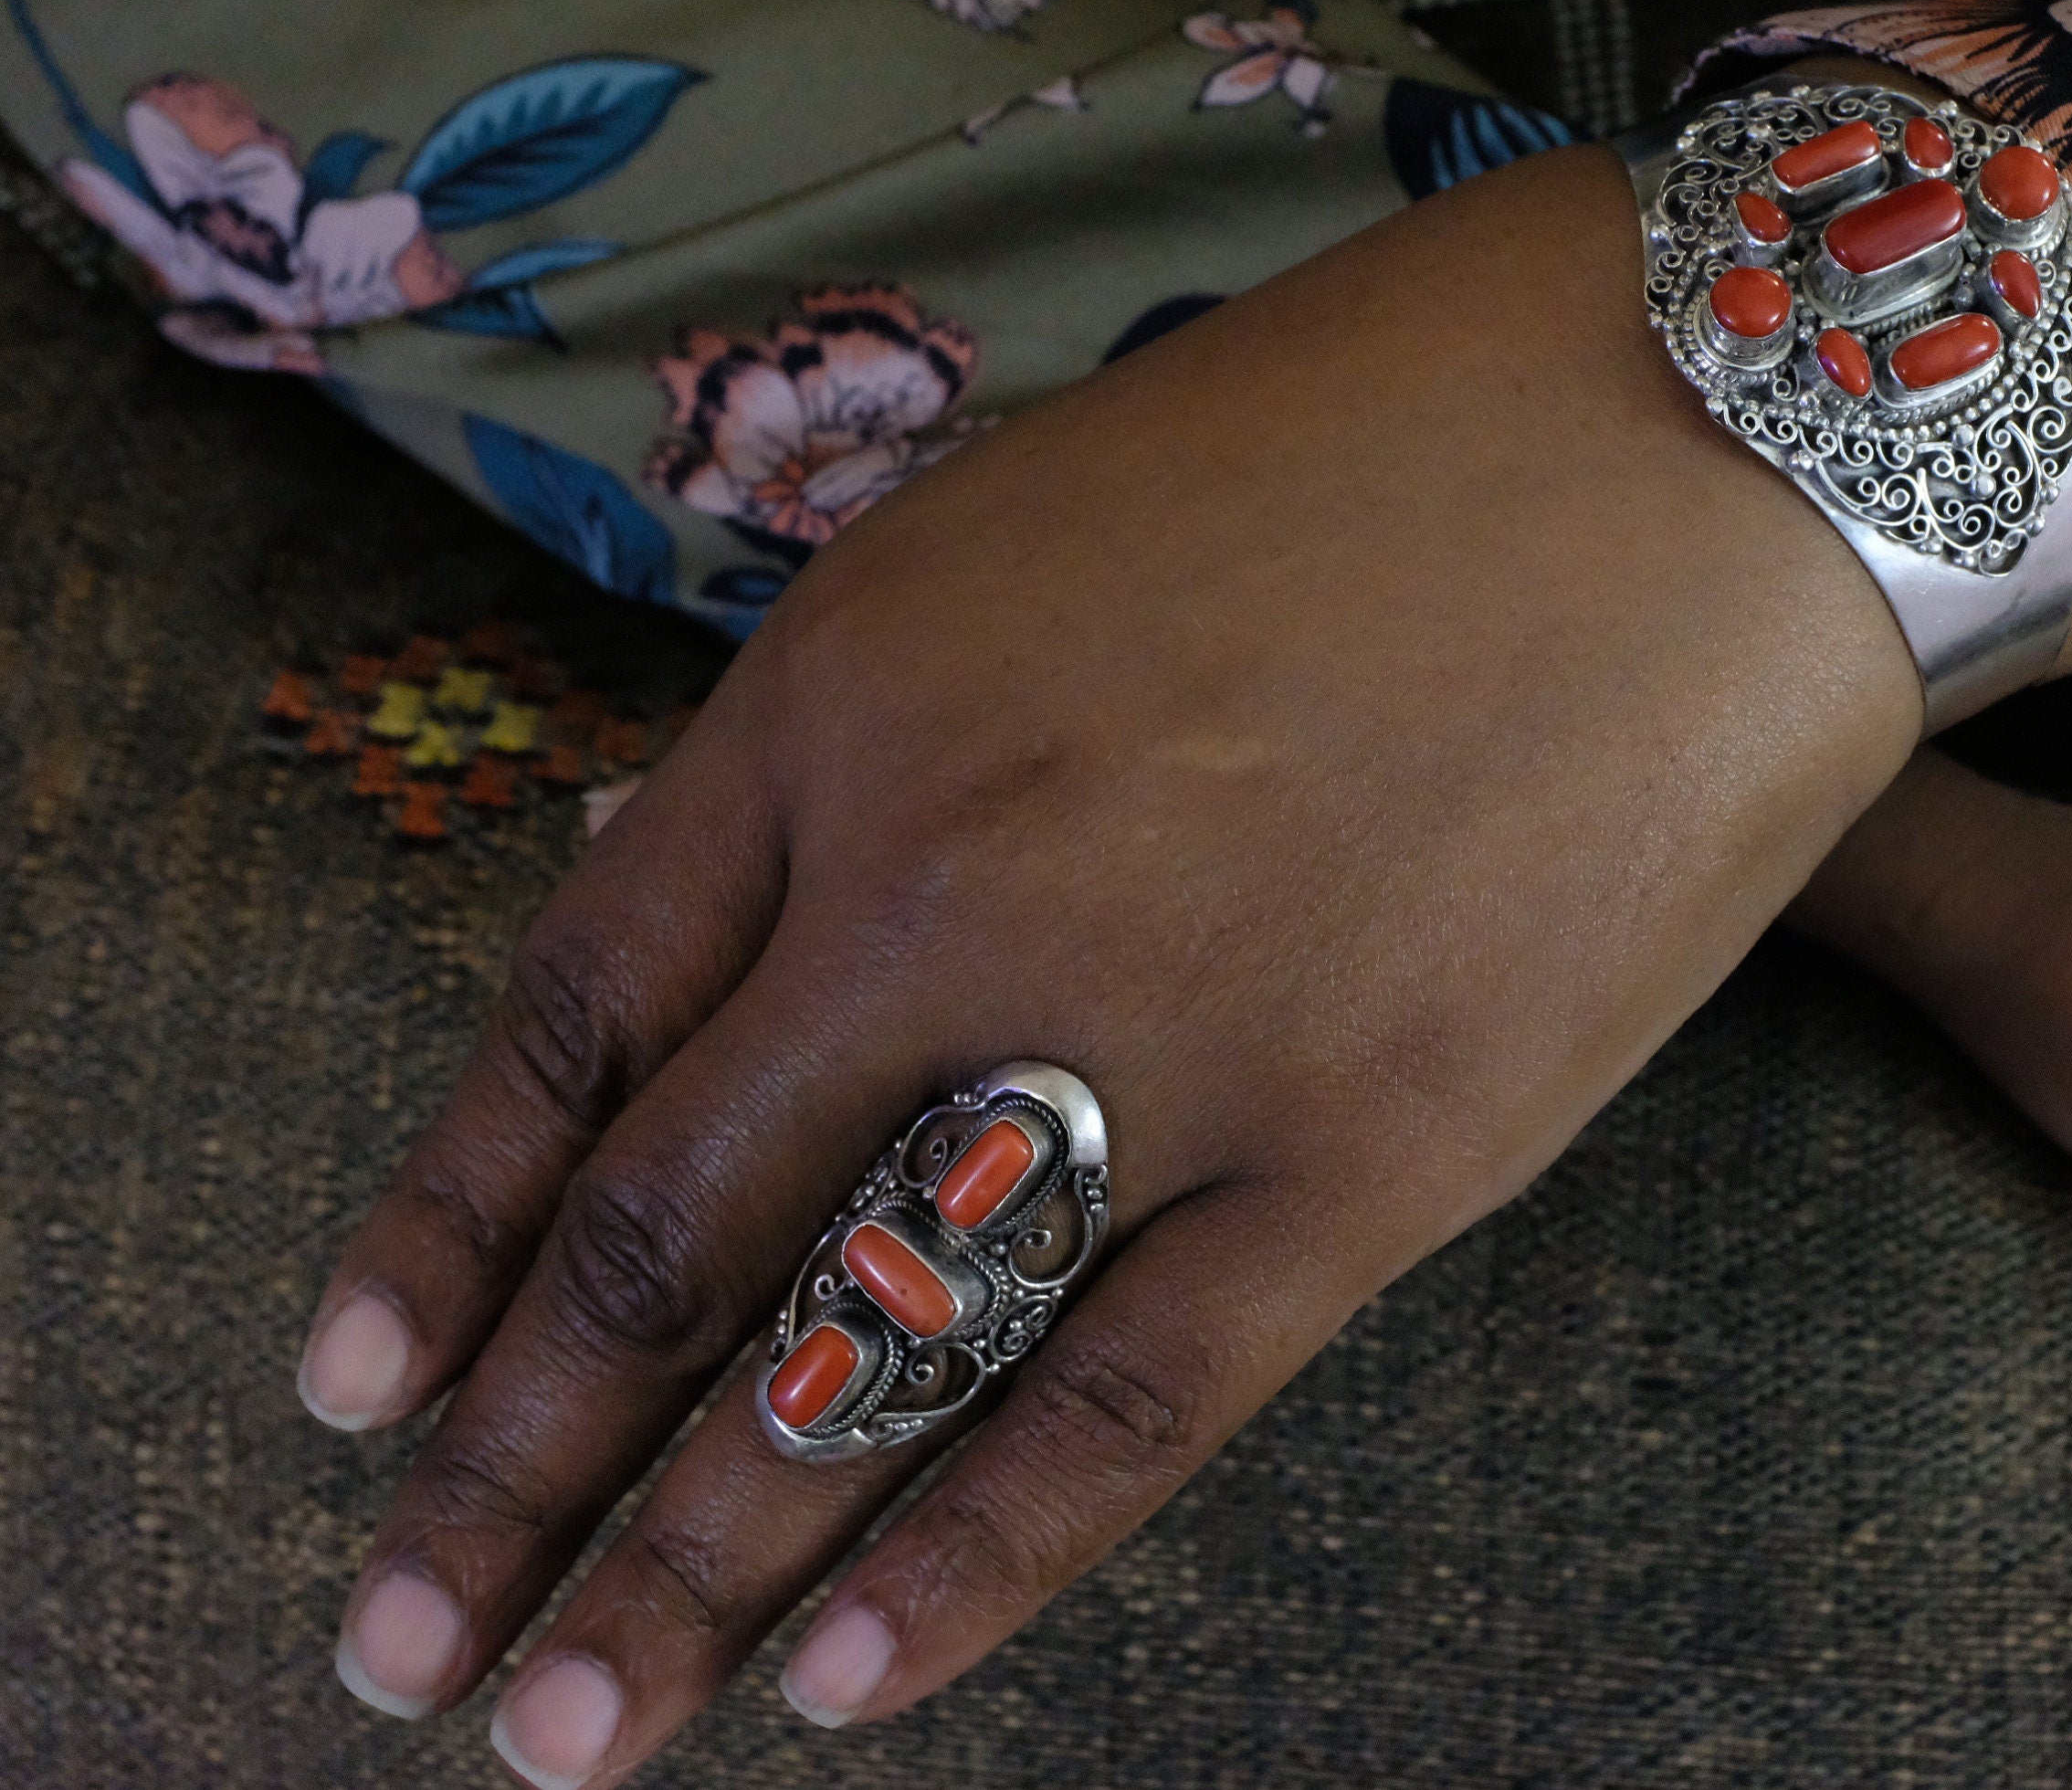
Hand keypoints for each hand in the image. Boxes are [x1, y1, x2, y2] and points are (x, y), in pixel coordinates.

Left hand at [293, 78, 2071, 1781]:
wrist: (1698, 428)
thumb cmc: (1368, 446)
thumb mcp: (1024, 531)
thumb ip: (860, 738)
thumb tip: (724, 926)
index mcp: (849, 701)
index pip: (573, 1019)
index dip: (446, 1228)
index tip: (357, 1395)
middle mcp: (953, 877)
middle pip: (676, 1225)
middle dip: (513, 1467)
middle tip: (401, 1649)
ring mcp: (1162, 1025)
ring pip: (866, 1346)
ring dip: (689, 1559)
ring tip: (566, 1736)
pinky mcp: (1371, 1150)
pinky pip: (1132, 1399)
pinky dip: (975, 1554)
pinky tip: (845, 1678)